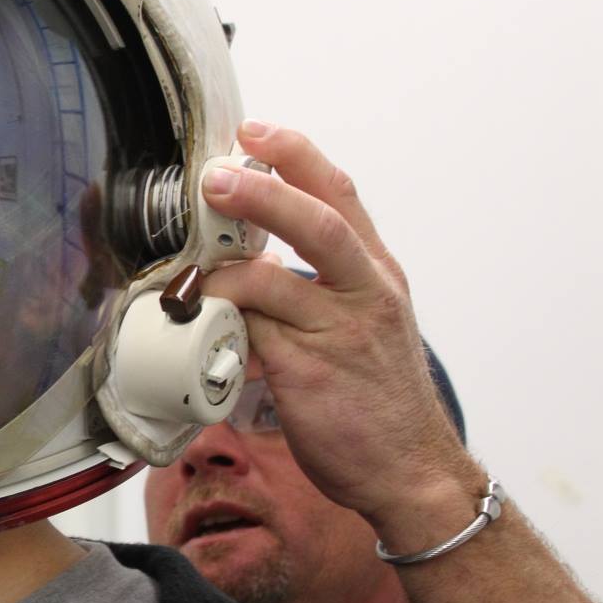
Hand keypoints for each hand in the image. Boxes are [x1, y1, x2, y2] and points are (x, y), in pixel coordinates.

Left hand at [199, 121, 481, 525]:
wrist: (412, 471)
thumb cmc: (378, 399)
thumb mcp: (362, 324)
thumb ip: (316, 286)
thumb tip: (252, 259)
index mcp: (376, 274)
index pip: (340, 195)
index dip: (296, 156)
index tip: (255, 131)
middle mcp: (366, 294)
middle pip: (317, 221)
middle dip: (261, 190)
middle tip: (215, 177)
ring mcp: (341, 333)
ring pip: (274, 280)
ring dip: (223, 270)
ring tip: (190, 273)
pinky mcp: (311, 374)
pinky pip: (252, 336)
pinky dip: (221, 327)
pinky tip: (203, 330)